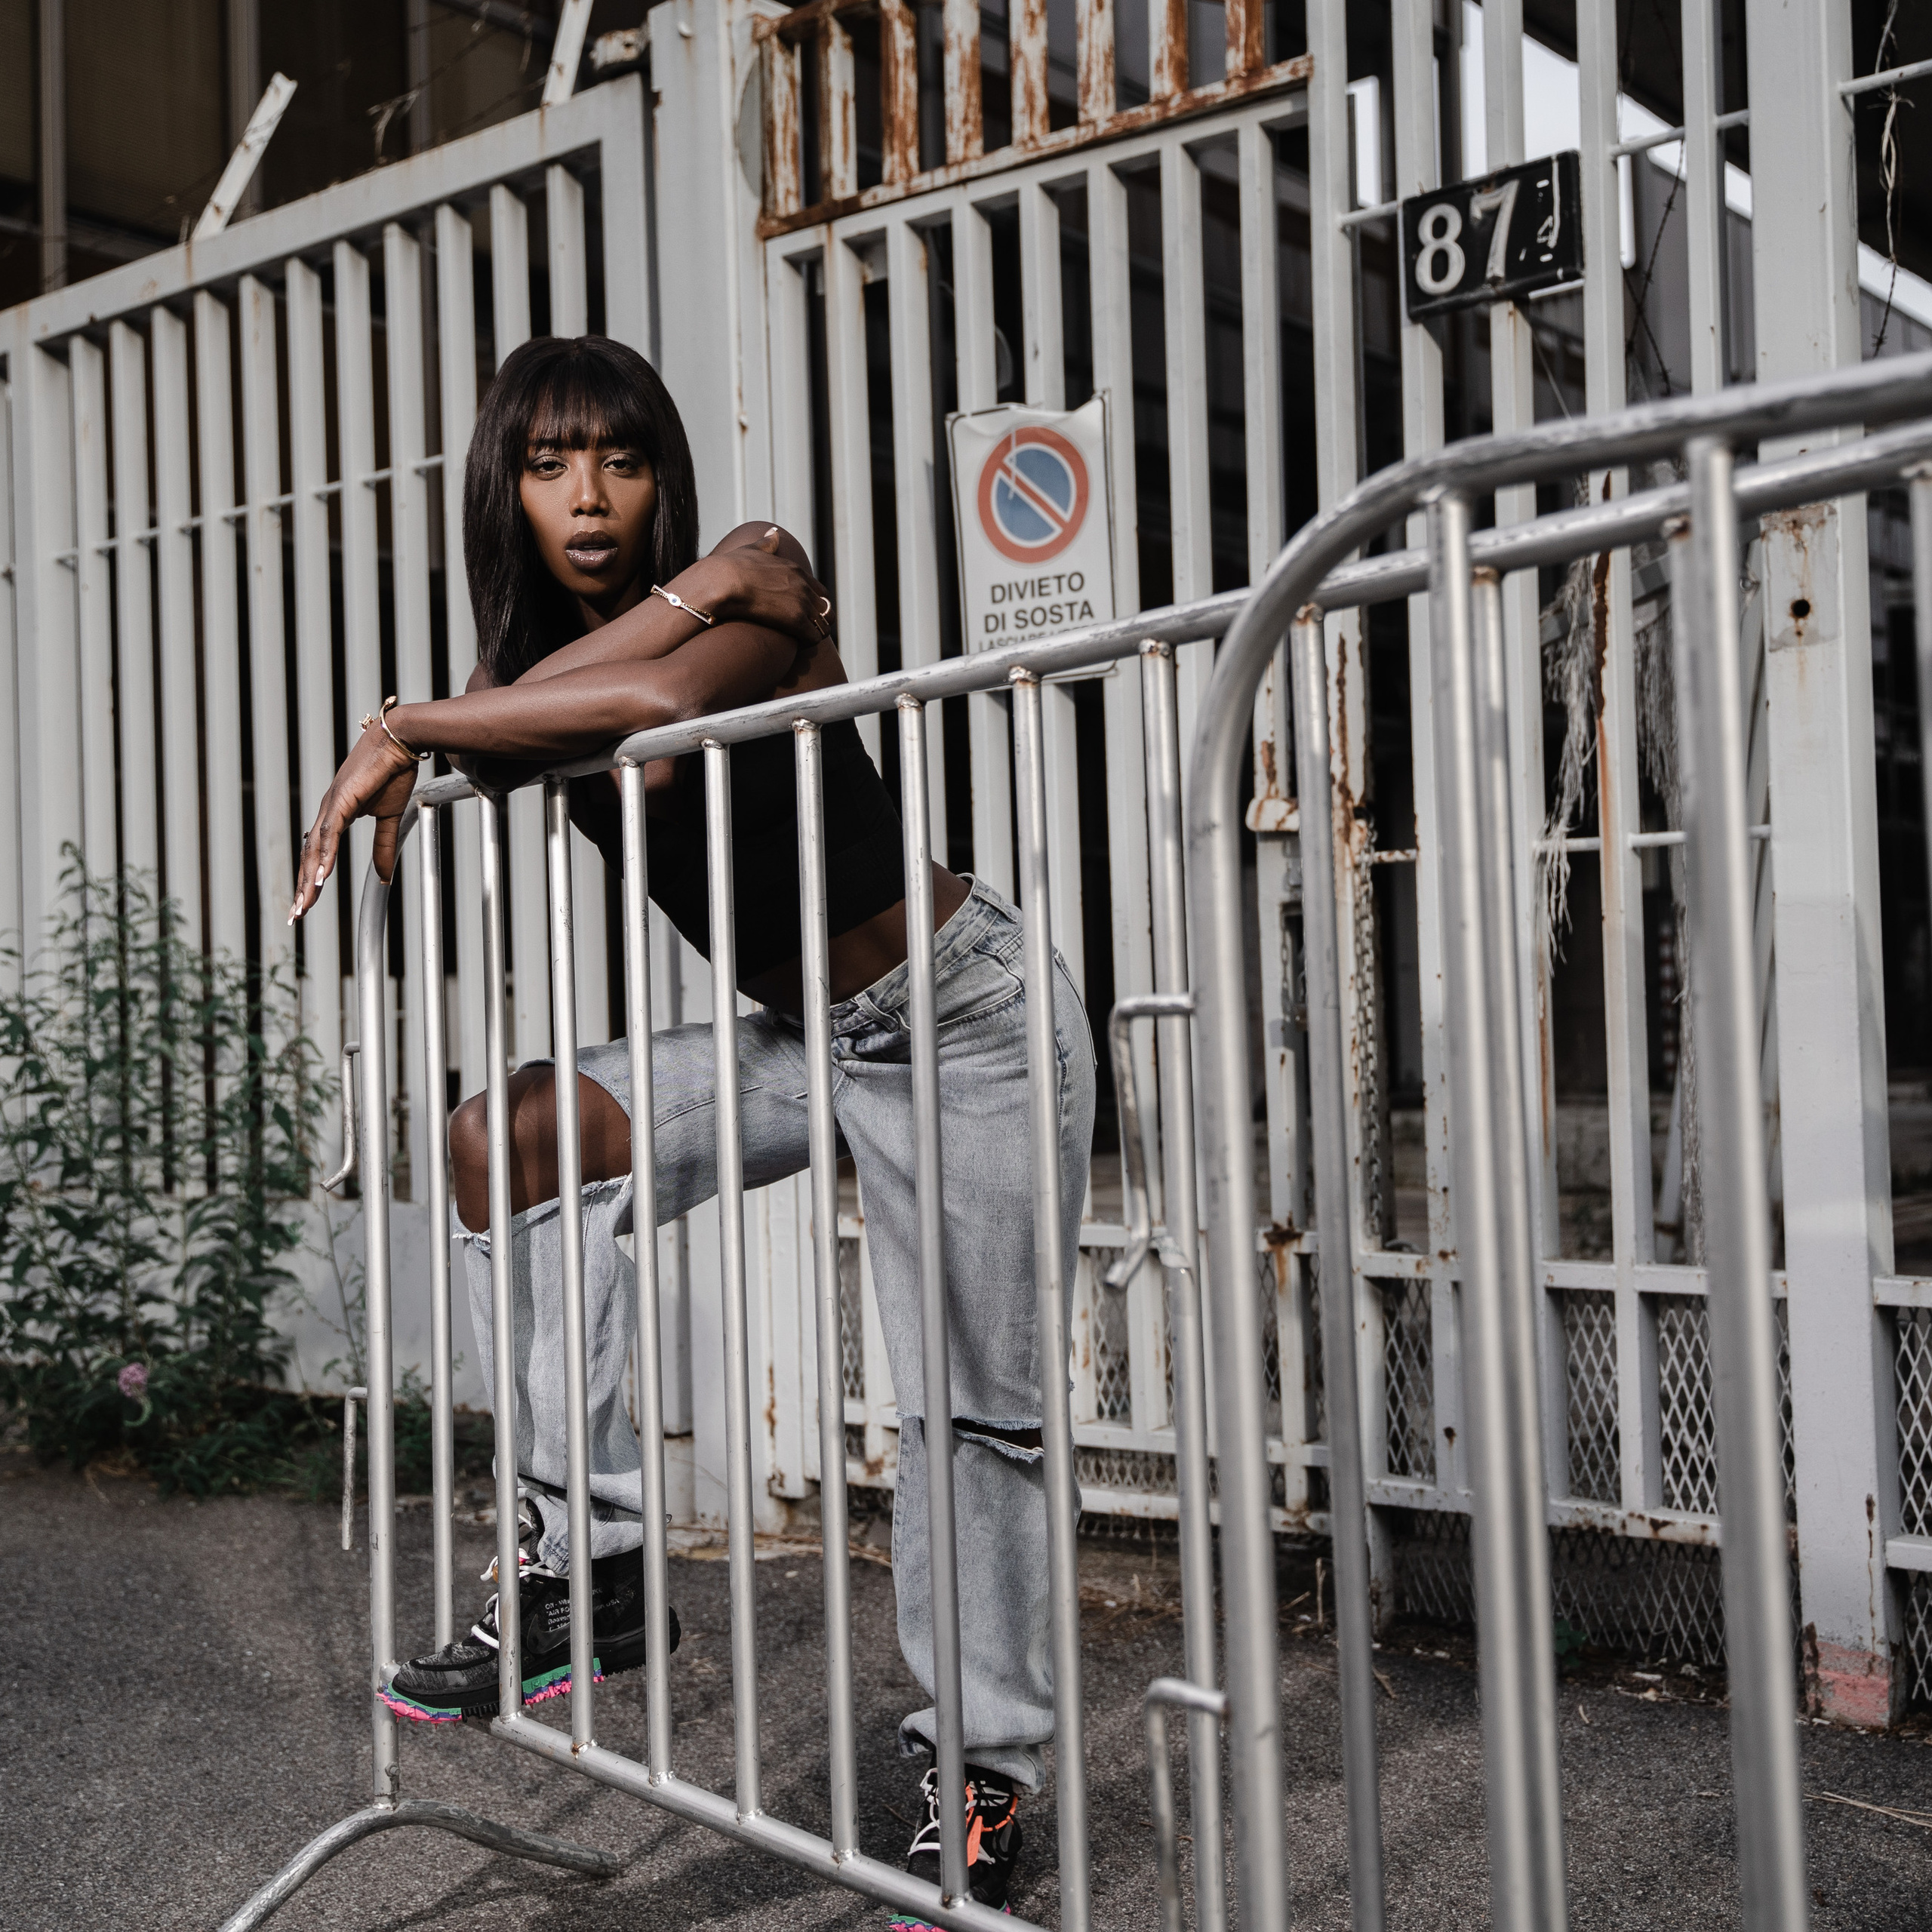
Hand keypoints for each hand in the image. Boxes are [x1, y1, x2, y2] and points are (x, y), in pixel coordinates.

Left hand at [289, 725, 422, 921]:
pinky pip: (330, 833)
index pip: (317, 854)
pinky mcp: (341, 798)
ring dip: (308, 878)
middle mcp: (327, 811)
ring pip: (315, 848)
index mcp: (336, 815)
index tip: (306, 904)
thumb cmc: (393, 772)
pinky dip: (324, 856)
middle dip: (302, 887)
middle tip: (295, 916)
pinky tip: (320, 876)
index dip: (310, 880)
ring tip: (304, 904)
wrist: (400, 741)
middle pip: (309, 856)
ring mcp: (331, 804)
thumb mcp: (390, 818)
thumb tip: (383, 878)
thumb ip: (383, 847)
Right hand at [691, 528, 833, 647]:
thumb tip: (774, 533)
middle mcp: (803, 585)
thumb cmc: (730, 568)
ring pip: (824, 625)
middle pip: (827, 609)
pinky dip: (808, 643)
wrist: (723, 581)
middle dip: (818, 622)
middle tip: (803, 632)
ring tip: (800, 641)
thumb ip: (766, 544)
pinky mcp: (796, 619)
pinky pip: (814, 637)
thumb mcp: (752, 550)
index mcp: (795, 570)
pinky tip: (795, 645)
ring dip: (815, 634)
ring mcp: (801, 602)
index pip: (820, 592)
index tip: (803, 615)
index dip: (814, 606)